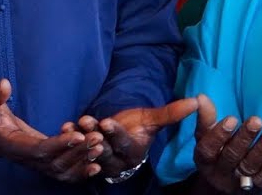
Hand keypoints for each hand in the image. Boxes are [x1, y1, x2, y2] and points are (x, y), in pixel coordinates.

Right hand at [0, 79, 103, 182]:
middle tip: (96, 137)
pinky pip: (64, 173)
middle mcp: (26, 159)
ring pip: (62, 170)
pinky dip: (81, 171)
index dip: (58, 144)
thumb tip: (3, 84)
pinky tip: (97, 163)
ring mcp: (36, 164)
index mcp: (13, 146)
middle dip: (77, 152)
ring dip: (82, 160)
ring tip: (100, 145)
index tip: (77, 134)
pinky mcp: (45, 162)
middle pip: (55, 163)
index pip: (38, 150)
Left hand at [67, 97, 197, 177]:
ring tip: (75, 124)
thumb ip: (171, 113)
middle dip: (95, 137)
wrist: (122, 137)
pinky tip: (65, 126)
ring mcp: (98, 159)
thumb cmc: (138, 127)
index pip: (123, 144)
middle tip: (88, 123)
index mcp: (133, 153)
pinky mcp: (84, 155)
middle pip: (104, 150)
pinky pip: (75, 149)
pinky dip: (69, 137)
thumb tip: (197, 100)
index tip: (106, 121)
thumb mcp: (152, 120)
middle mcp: (115, 160)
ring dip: (81, 138)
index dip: (115, 134)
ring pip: (88, 150)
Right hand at [192, 96, 261, 193]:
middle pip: (231, 156)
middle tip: (257, 121)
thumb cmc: (215, 152)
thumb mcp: (205, 137)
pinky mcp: (256, 188)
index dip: (220, 134)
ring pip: (250, 166)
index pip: (209, 148)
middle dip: (245, 138)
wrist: (222, 185)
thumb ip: (205, 117)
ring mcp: (238, 182)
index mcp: (204, 159)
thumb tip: (202, 97)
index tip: (232, 118)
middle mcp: (219, 172)